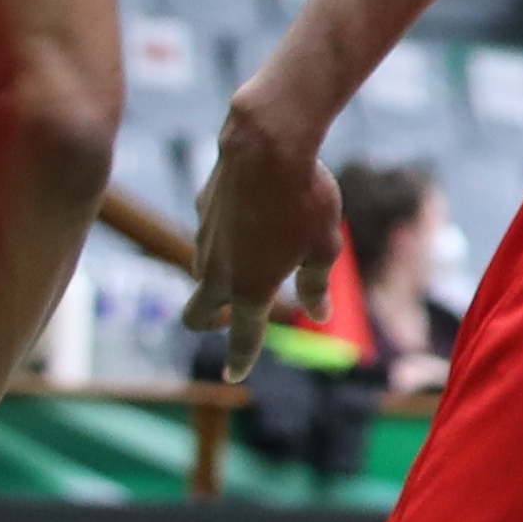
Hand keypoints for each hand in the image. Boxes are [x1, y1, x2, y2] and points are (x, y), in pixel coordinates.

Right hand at [177, 95, 344, 386]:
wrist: (266, 146)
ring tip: (257, 258)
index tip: (234, 376)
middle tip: (226, 321)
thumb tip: (319, 314)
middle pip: (197, 314)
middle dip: (208, 324)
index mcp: (250, 289)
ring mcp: (203, 240)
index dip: (241, 359)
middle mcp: (218, 270)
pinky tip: (251, 216)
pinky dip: (225, 239)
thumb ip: (316, 285)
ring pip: (203, 272)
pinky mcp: (201, 211)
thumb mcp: (325, 248)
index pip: (244, 337)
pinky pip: (211, 235)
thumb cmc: (305, 199)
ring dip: (221, 278)